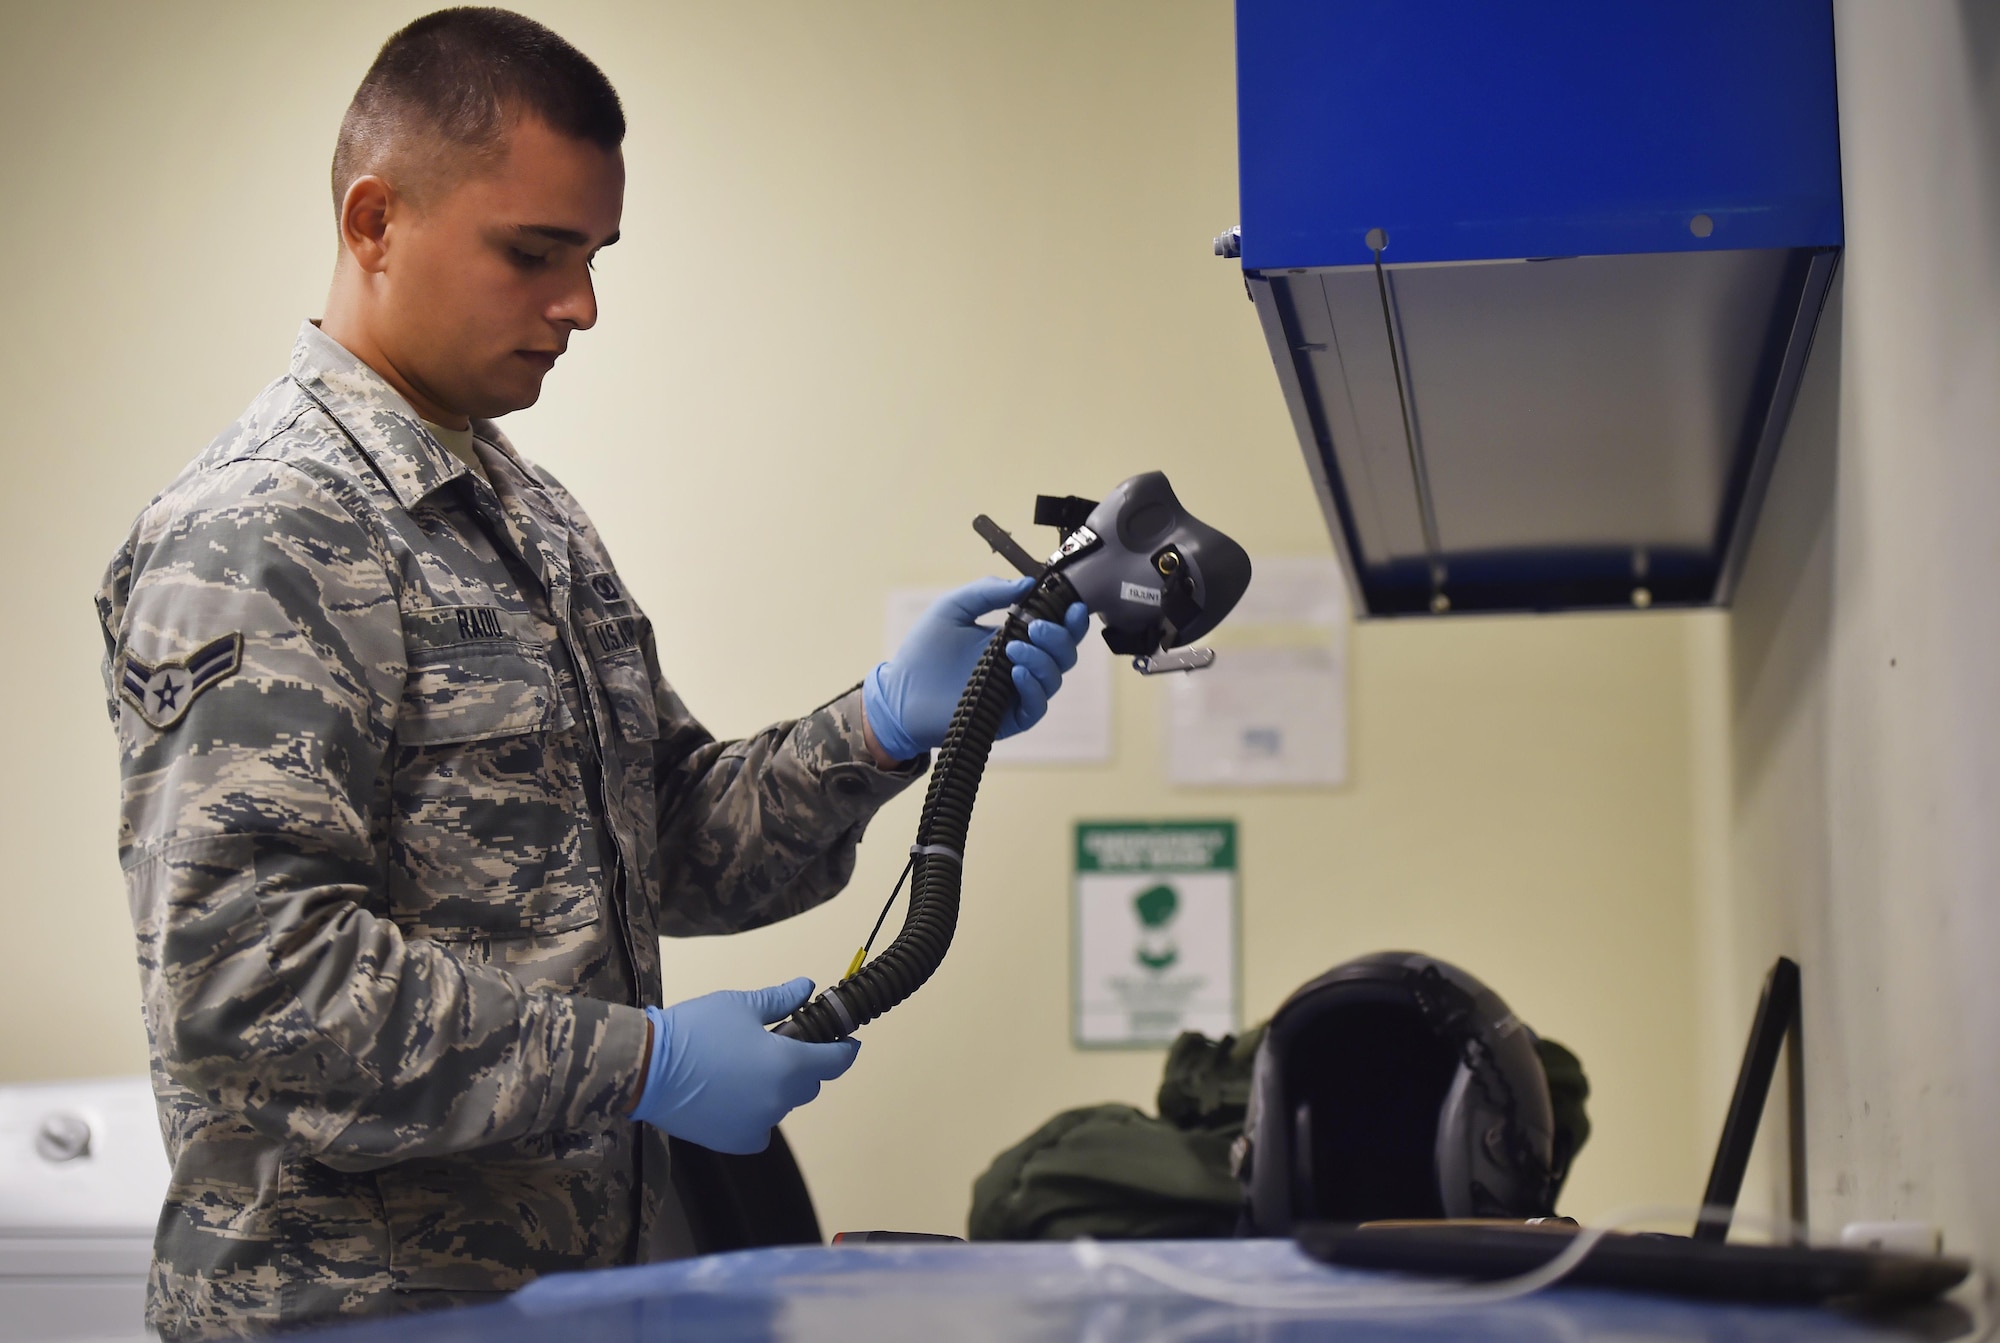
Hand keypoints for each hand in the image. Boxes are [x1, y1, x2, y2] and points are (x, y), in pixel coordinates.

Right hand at [630, 979, 859, 1153]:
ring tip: (748, 1067)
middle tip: (784, 1045)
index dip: (846, 1050)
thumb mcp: (741, 1005)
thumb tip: (808, 987)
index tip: (848, 1041)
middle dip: (806, 1065)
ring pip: (783, 1104)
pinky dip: (757, 1114)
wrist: (646, 1069)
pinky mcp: (736, 1141)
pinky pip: (761, 1128)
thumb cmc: (697, 1030)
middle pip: (809, 1084)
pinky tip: (738, 1096)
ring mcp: (759, 1124)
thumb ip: (781, 1000)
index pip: (835, 1061)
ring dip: (777, 1088)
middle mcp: (780, 1100)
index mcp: (788, 1065)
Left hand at [864, 576, 1091, 761]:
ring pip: (1055, 677)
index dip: (1070, 618)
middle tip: (1035, 627)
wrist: (900, 694)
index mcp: (1014, 637)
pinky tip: (1015, 673)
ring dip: (1042, 659)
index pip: (1056, 628)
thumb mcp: (953, 608)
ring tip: (1013, 649)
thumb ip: (987, 591)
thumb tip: (1026, 583)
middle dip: (1059, 637)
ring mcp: (1017, 691)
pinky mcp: (1010, 717)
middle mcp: (1022, 664)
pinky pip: (1037, 705)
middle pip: (1064, 652)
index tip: (1071, 605)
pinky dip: (1033, 687)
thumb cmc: (923, 651)